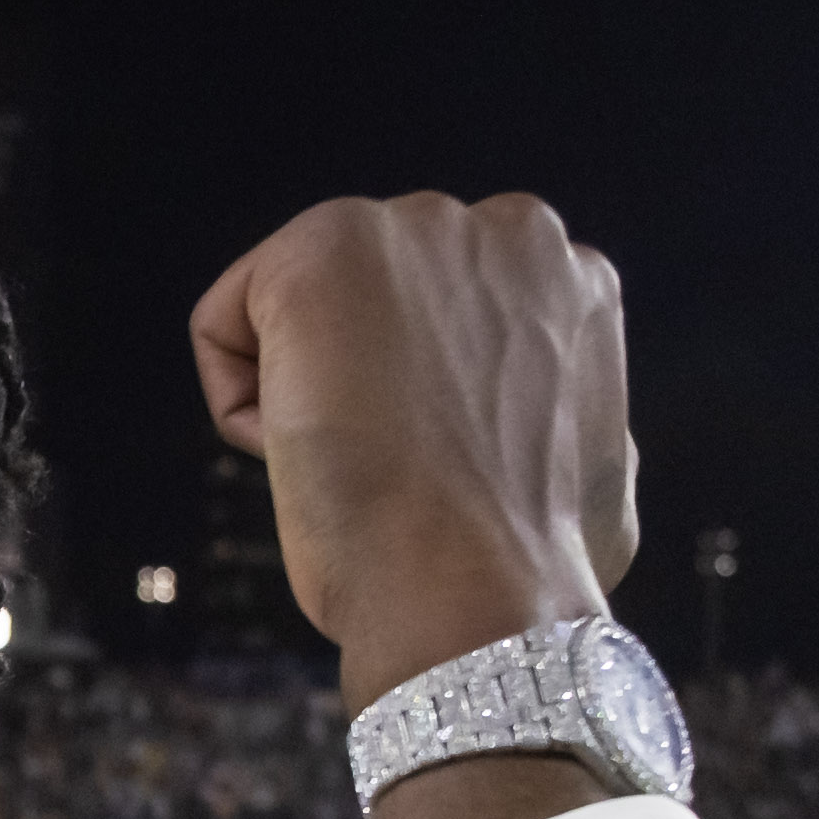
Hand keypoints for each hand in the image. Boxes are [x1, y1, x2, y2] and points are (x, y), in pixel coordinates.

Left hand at [187, 194, 638, 706]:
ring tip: (362, 462)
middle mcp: (509, 229)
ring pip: (298, 317)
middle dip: (370, 386)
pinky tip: (302, 451)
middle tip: (401, 466)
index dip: (433, 409)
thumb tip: (535, 433)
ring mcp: (416, 229)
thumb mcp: (593, 471)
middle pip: (375, 308)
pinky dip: (242, 411)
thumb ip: (560, 413)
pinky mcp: (322, 250)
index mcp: (573, 279)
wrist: (472, 589)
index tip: (447, 464)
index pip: (450, 319)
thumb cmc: (526, 567)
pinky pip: (225, 329)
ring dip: (308, 398)